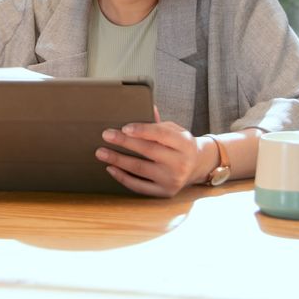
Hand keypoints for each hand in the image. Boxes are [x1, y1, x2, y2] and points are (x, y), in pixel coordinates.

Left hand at [95, 108, 210, 197]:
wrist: (197, 166)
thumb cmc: (180, 144)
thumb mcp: (175, 130)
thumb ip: (158, 122)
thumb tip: (144, 106)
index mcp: (184, 143)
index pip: (161, 134)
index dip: (142, 130)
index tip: (124, 127)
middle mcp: (180, 163)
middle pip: (148, 150)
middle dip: (124, 142)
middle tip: (106, 135)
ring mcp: (172, 179)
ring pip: (140, 169)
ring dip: (118, 160)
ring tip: (101, 152)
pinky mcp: (164, 192)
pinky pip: (140, 186)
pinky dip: (123, 178)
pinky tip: (111, 168)